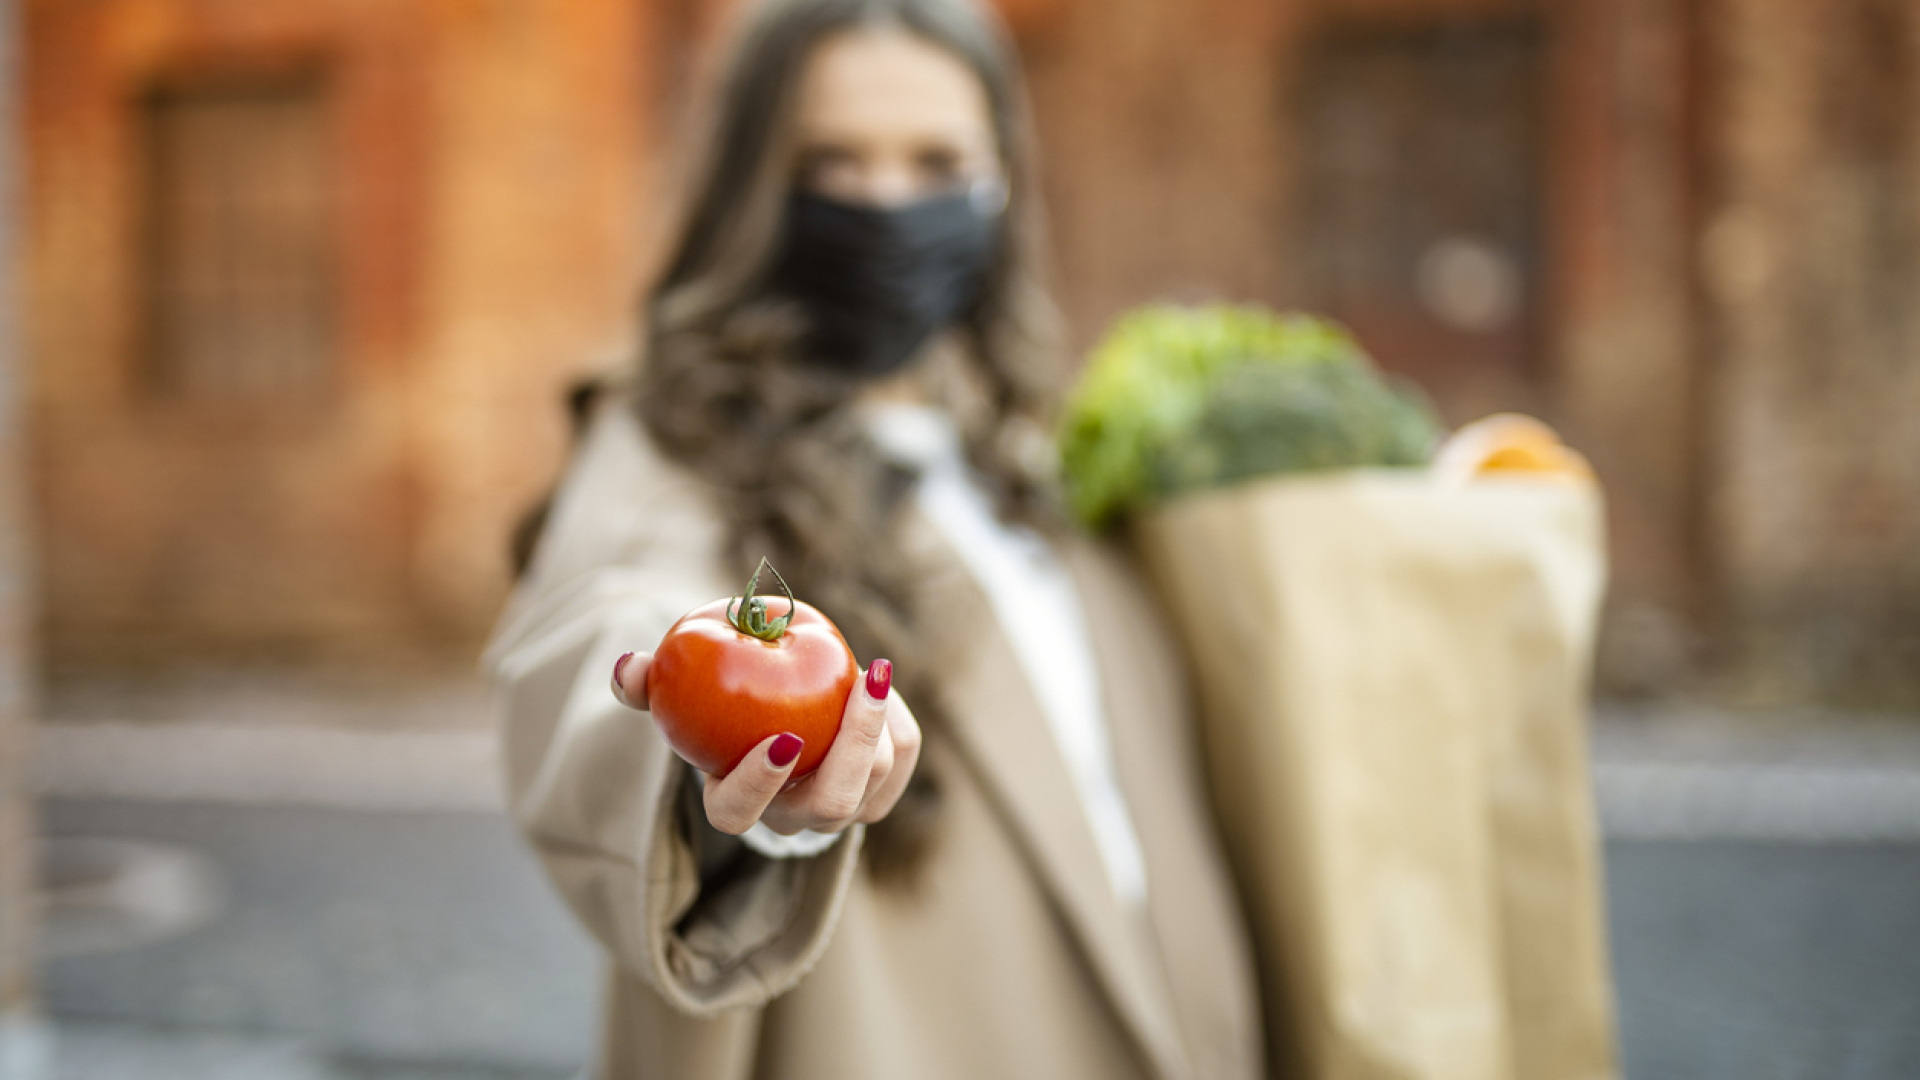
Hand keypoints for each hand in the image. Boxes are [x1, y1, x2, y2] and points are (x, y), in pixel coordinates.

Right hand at [612, 653, 921, 836]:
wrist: (771, 722)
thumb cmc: (717, 704)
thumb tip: (626, 668)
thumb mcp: (676, 692)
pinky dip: (896, 718)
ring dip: (877, 723)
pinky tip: (878, 681)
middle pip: (830, 807)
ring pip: (875, 783)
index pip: (738, 815)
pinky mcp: (881, 791)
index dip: (757, 784)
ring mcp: (841, 812)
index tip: (781, 737)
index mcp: (735, 803)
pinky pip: (903, 756)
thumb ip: (646, 683)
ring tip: (867, 670)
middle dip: (853, 746)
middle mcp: (792, 819)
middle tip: (861, 680)